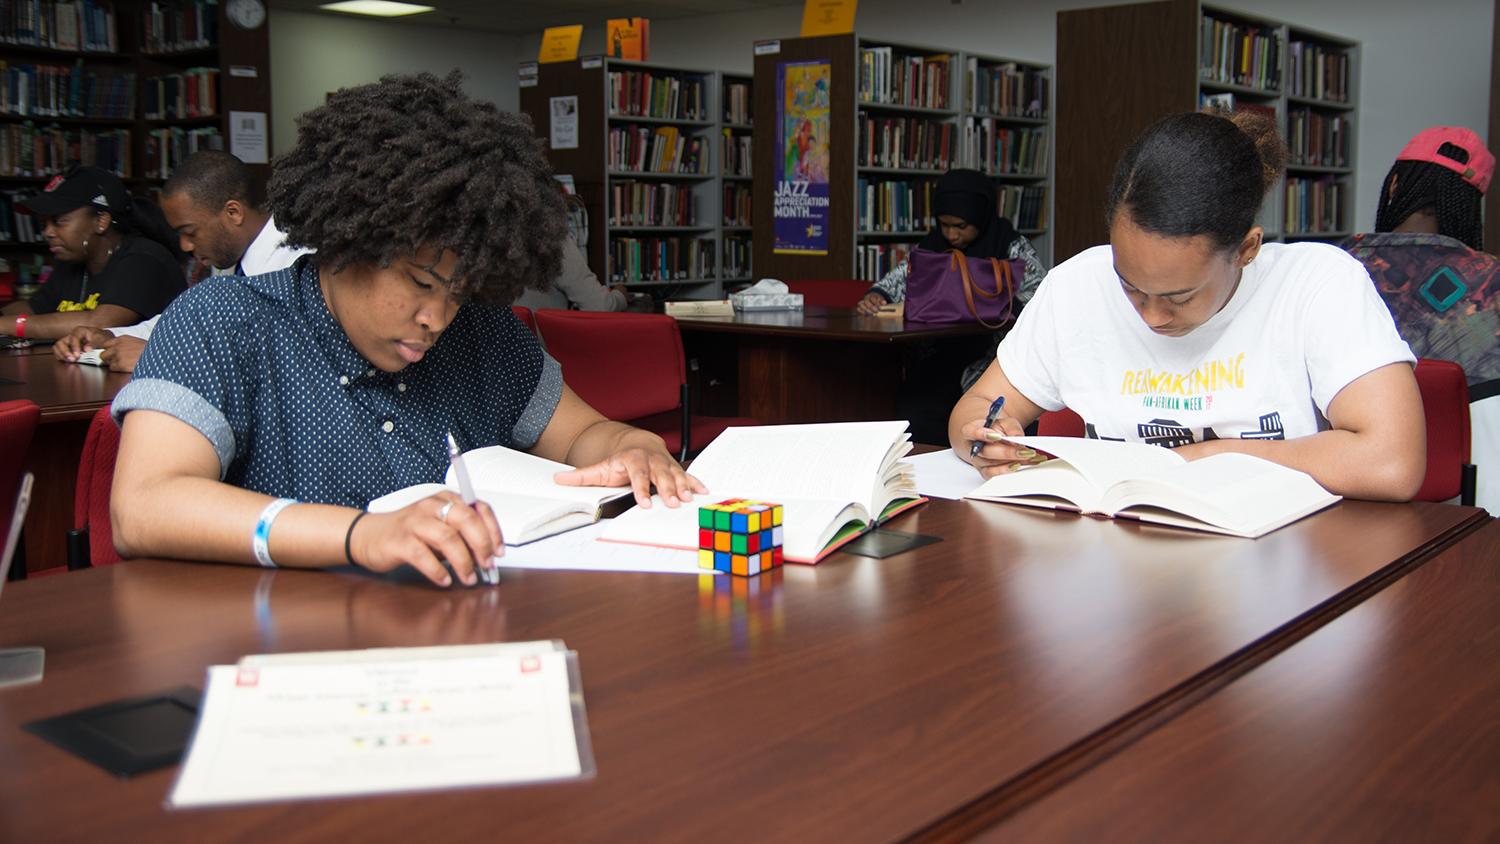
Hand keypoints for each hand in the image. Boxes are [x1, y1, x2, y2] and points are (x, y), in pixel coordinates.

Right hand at [53, 326, 113, 361]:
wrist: (102, 339)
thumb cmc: (101, 338)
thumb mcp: (101, 340)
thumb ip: (94, 344)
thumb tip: (86, 349)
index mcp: (79, 331)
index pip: (73, 337)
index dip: (74, 346)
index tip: (77, 355)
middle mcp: (71, 336)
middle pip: (61, 342)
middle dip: (64, 352)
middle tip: (72, 359)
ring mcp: (68, 342)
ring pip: (57, 347)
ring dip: (62, 355)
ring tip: (70, 361)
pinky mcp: (67, 348)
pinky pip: (58, 352)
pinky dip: (61, 357)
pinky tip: (68, 361)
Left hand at [98, 336, 146, 372]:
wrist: (156, 356)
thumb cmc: (148, 350)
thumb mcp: (135, 341)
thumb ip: (124, 344)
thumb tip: (116, 349)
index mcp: (121, 339)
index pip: (105, 345)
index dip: (109, 350)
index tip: (113, 354)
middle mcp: (117, 346)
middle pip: (103, 354)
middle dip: (108, 358)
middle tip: (116, 361)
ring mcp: (118, 355)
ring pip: (107, 362)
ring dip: (113, 364)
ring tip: (123, 364)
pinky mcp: (120, 364)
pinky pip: (112, 368)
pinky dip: (117, 369)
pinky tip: (126, 367)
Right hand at [347, 492, 502, 587]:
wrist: (368, 535)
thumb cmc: (408, 533)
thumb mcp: (439, 528)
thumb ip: (462, 536)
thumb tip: (487, 556)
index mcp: (445, 500)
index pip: (478, 509)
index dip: (493, 531)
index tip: (499, 552)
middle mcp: (431, 506)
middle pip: (466, 520)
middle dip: (481, 545)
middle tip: (487, 565)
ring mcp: (414, 523)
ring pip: (447, 538)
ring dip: (463, 562)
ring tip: (468, 578)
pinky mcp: (399, 541)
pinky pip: (423, 556)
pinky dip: (438, 571)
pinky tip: (444, 580)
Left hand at [554, 446, 707, 508]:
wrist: (638, 444)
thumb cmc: (621, 460)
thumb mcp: (600, 467)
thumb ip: (582, 475)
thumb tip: (559, 479)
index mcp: (633, 460)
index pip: (637, 475)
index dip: (641, 489)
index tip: (644, 503)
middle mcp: (652, 460)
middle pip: (660, 474)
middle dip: (667, 488)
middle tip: (673, 503)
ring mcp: (665, 464)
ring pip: (676, 474)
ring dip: (684, 487)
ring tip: (688, 499)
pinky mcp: (676, 468)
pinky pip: (687, 475)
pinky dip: (696, 483)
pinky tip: (702, 492)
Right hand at [856, 291, 887, 315]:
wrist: (872, 298)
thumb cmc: (877, 299)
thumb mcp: (881, 299)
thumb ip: (882, 301)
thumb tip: (884, 303)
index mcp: (871, 296)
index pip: (873, 298)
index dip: (876, 302)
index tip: (879, 307)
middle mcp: (866, 298)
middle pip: (867, 302)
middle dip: (871, 307)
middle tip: (876, 311)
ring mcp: (862, 302)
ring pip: (861, 305)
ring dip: (866, 309)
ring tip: (871, 314)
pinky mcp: (860, 307)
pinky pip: (858, 308)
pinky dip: (861, 311)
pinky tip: (865, 314)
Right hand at [960, 414, 1046, 478]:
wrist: (995, 439)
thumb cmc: (997, 429)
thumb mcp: (1006, 423)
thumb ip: (1012, 428)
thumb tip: (1018, 438)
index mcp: (971, 431)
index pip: (968, 431)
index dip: (979, 434)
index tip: (996, 436)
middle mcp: (972, 448)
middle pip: (985, 452)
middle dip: (1006, 452)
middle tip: (1024, 451)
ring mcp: (977, 462)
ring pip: (992, 465)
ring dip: (1012, 461)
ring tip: (1028, 457)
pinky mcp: (985, 472)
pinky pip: (994, 475)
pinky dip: (1008, 470)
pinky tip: (1020, 465)